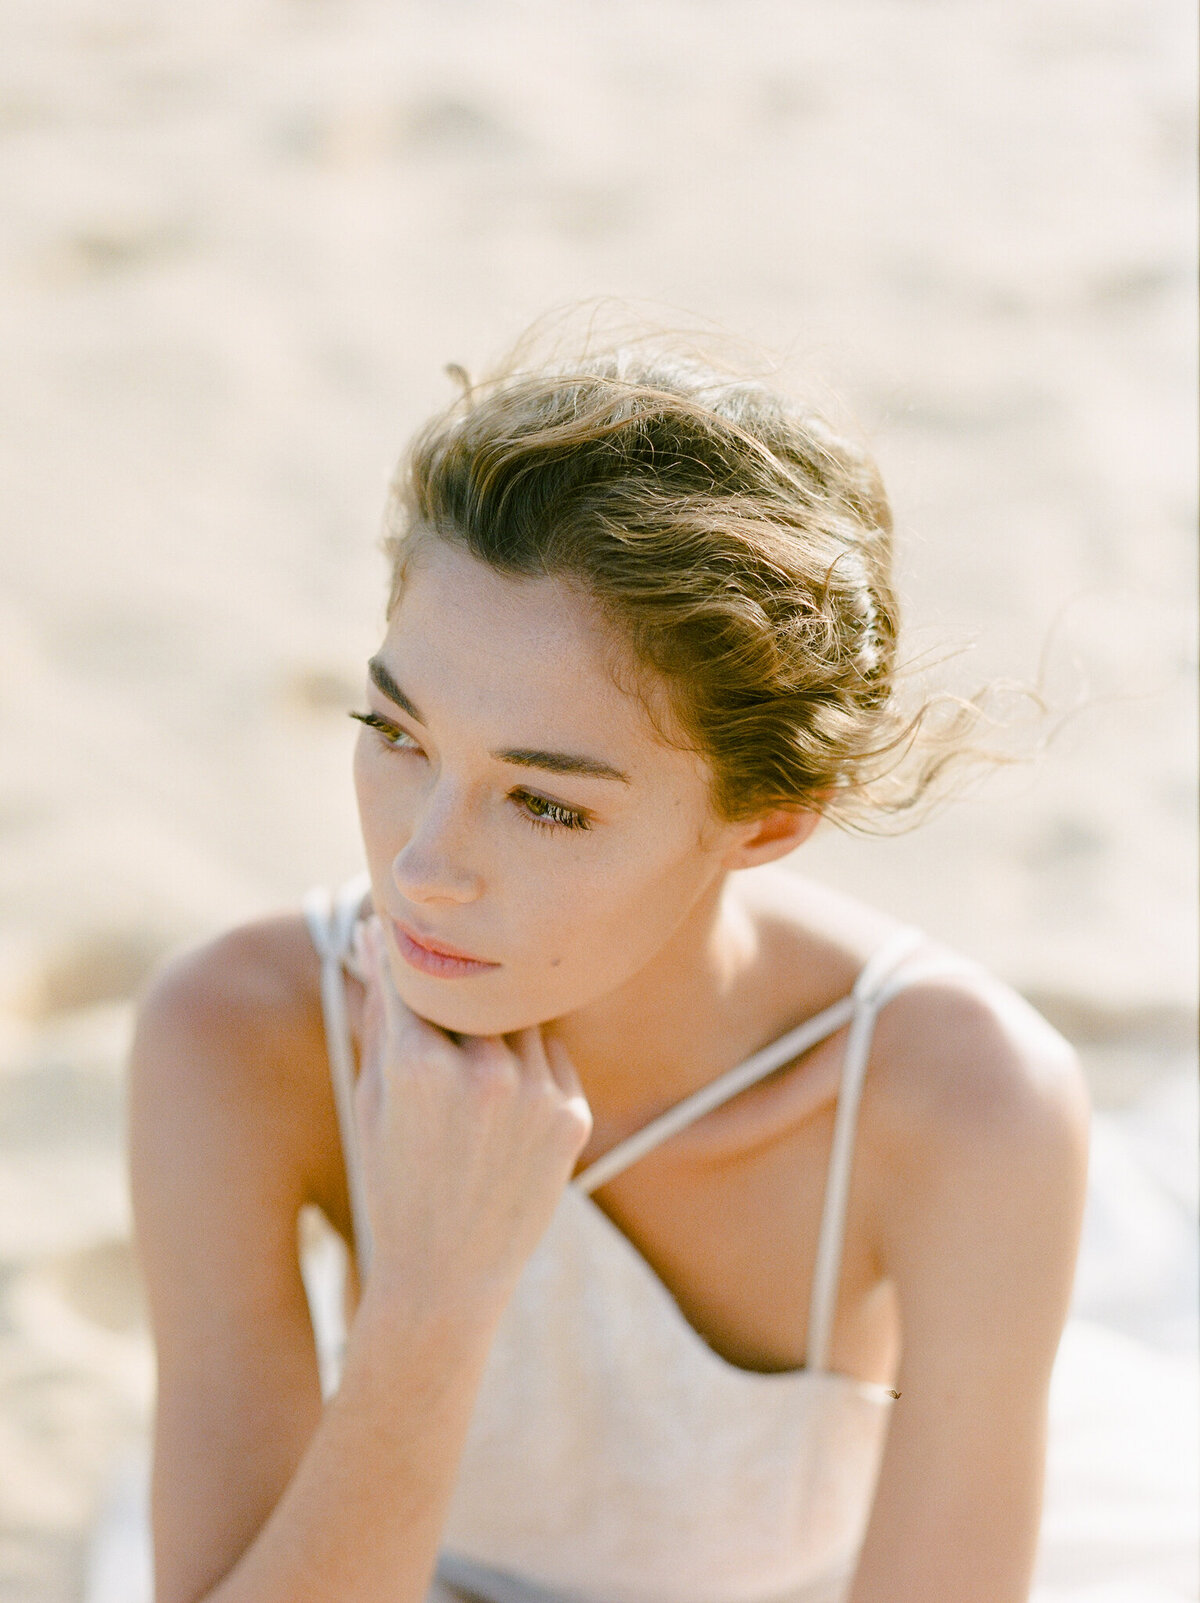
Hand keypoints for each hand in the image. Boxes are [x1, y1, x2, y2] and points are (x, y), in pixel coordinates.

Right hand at [353, 918, 591, 1319]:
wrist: (445, 1279)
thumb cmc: (393, 1181)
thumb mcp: (371, 1097)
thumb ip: (380, 1013)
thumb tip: (376, 932)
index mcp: (419, 1064)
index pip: (419, 974)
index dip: (411, 956)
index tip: (408, 938)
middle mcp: (485, 1071)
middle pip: (477, 992)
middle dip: (460, 993)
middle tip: (448, 1007)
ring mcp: (536, 1094)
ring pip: (522, 1018)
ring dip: (498, 1025)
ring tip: (471, 1075)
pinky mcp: (573, 1117)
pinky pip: (552, 1056)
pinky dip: (530, 1063)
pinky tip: (501, 1109)